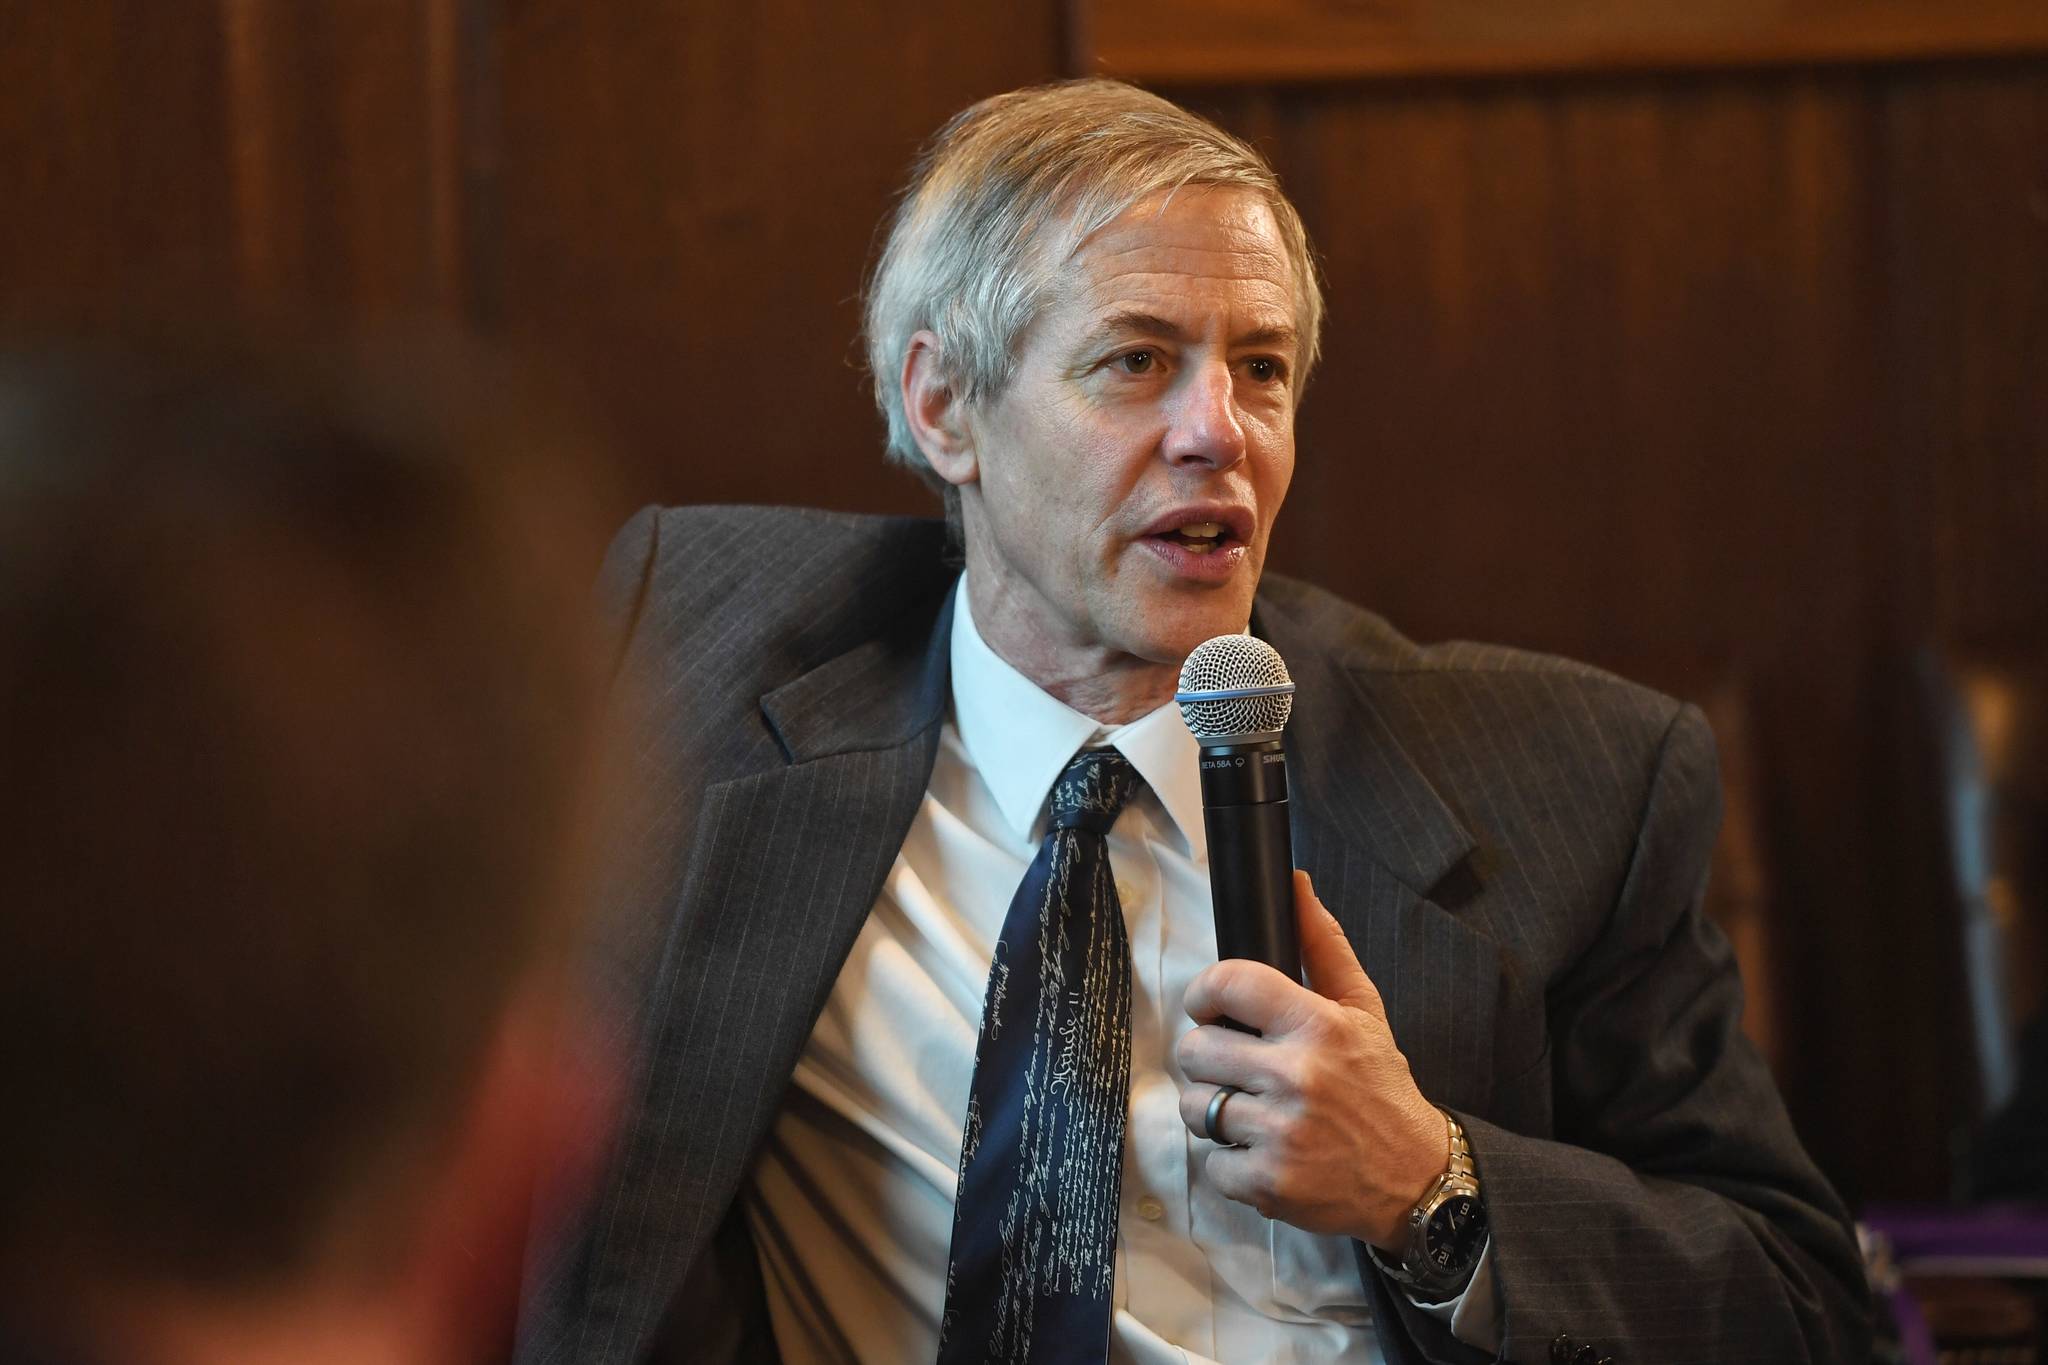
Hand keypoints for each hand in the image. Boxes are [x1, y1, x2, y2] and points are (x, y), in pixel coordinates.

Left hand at [1175, 870, 1446, 1250]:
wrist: (1418, 1179)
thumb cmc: (1381, 1089)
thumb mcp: (1364, 1011)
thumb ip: (1323, 946)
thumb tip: (1296, 885)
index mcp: (1318, 1026)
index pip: (1230, 982)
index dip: (1204, 992)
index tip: (1208, 1007)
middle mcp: (1298, 1076)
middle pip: (1196, 1048)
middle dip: (1210, 1058)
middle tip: (1240, 1069)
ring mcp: (1281, 1133)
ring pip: (1195, 1106)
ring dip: (1215, 1111)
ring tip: (1253, 1113)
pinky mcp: (1269, 1183)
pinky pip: (1210, 1164)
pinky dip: (1229, 1163)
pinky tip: (1263, 1153)